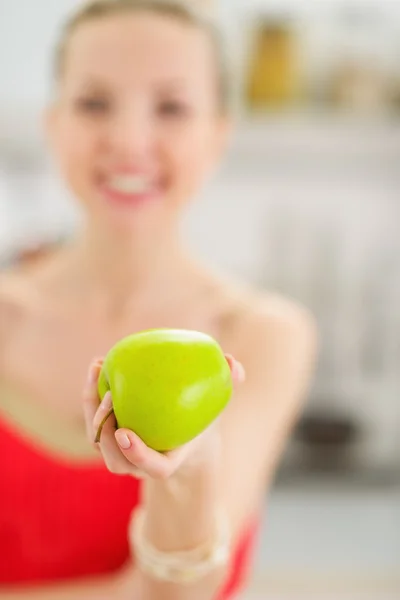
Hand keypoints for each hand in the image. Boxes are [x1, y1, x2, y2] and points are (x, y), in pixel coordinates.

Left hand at [82, 353, 244, 480]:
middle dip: (105, 432)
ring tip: (98, 371)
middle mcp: (142, 463)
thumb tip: (232, 363)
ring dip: (93, 410)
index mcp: (170, 461)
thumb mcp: (217, 403)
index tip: (126, 433)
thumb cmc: (202, 419)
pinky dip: (91, 396)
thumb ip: (228, 383)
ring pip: (98, 442)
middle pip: (116, 461)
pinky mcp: (110, 437)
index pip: (154, 468)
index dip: (138, 455)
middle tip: (109, 395)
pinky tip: (98, 365)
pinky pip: (95, 422)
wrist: (184, 437)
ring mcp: (124, 453)